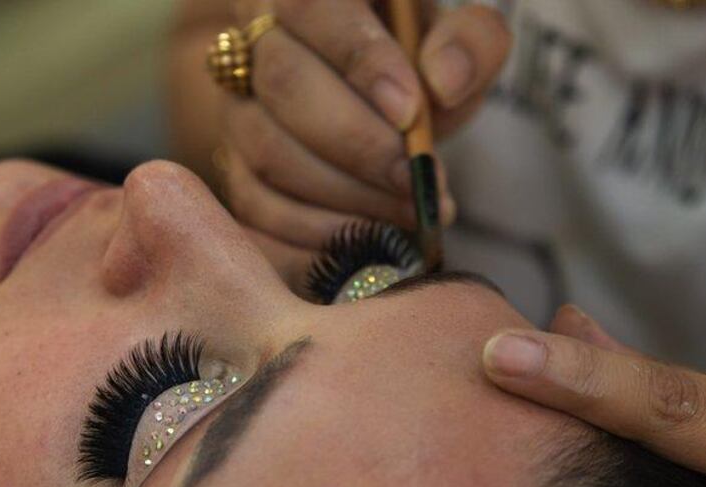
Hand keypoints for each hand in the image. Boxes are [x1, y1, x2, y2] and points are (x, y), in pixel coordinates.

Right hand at [221, 0, 509, 248]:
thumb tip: (444, 82)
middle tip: (415, 180)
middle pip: (283, 84)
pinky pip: (257, 211)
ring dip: (343, 197)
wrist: (375, 96)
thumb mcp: (453, 36)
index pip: (311, 8)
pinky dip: (314, 238)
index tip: (410, 111)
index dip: (358, 61)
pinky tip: (368, 244)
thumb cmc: (417, 59)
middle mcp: (254, 39)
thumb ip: (469, 42)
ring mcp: (237, 108)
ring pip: (266, 154)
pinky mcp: (236, 168)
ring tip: (407, 214)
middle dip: (357, 144)